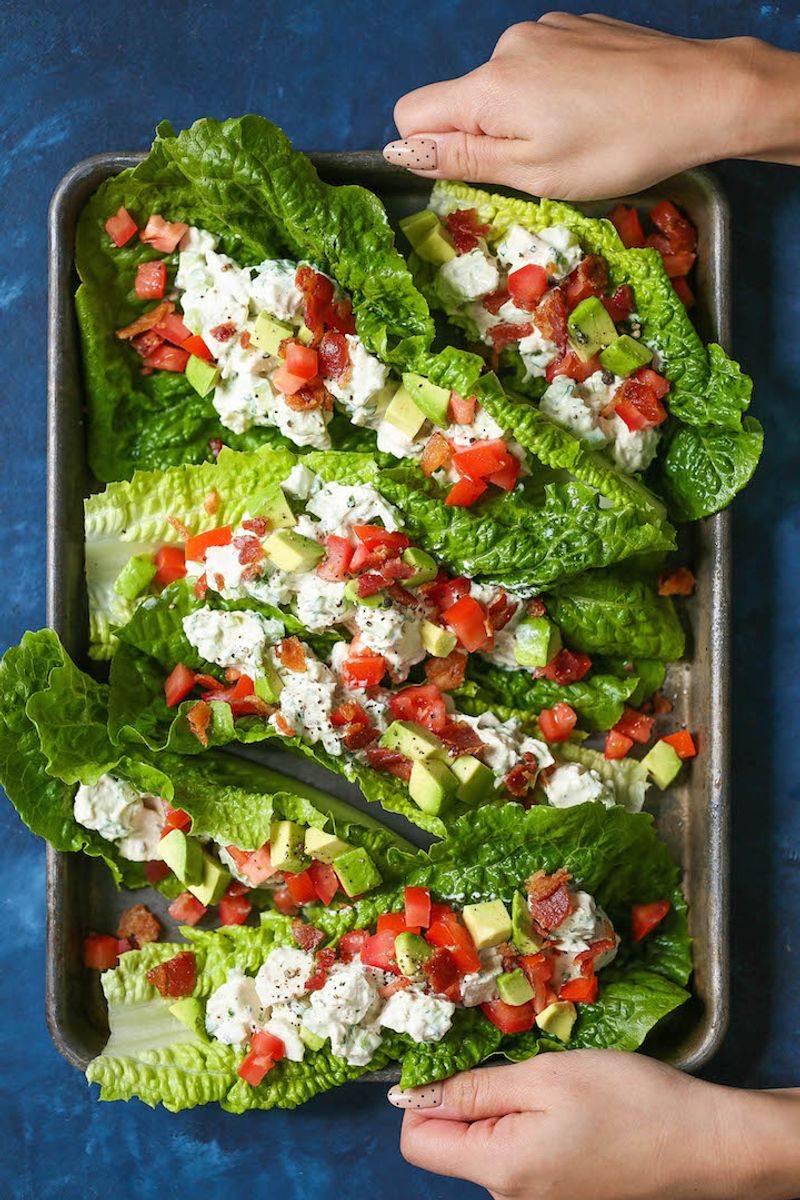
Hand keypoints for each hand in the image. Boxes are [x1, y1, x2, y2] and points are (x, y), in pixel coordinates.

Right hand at [384, 15, 799, 198]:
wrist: (700, 95)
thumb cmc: (620, 145)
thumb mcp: (534, 173)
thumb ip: (464, 160)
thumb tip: (403, 154)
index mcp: (490, 89)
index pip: (412, 114)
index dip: (429, 151)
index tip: (470, 173)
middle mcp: (508, 49)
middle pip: (461, 101)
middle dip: (487, 138)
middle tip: (541, 164)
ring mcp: (544, 32)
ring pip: (504, 87)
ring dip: (525, 118)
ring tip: (576, 138)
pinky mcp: (575, 28)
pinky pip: (540, 68)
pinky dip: (554, 95)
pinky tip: (593, 111)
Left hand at [389, 1050, 799, 1199]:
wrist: (704, 1144)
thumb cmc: (627, 1102)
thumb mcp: (544, 1078)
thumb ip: (474, 1089)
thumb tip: (412, 1096)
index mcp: (499, 1170)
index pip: (417, 1144)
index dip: (422, 1097)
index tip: (455, 1059)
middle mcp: (509, 1197)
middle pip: (453, 1143)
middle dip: (472, 1097)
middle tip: (521, 1067)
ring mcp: (538, 1199)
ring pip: (490, 1143)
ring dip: (507, 1106)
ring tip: (555, 1085)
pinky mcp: (562, 1192)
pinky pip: (521, 1152)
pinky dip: (531, 1121)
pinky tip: (571, 1105)